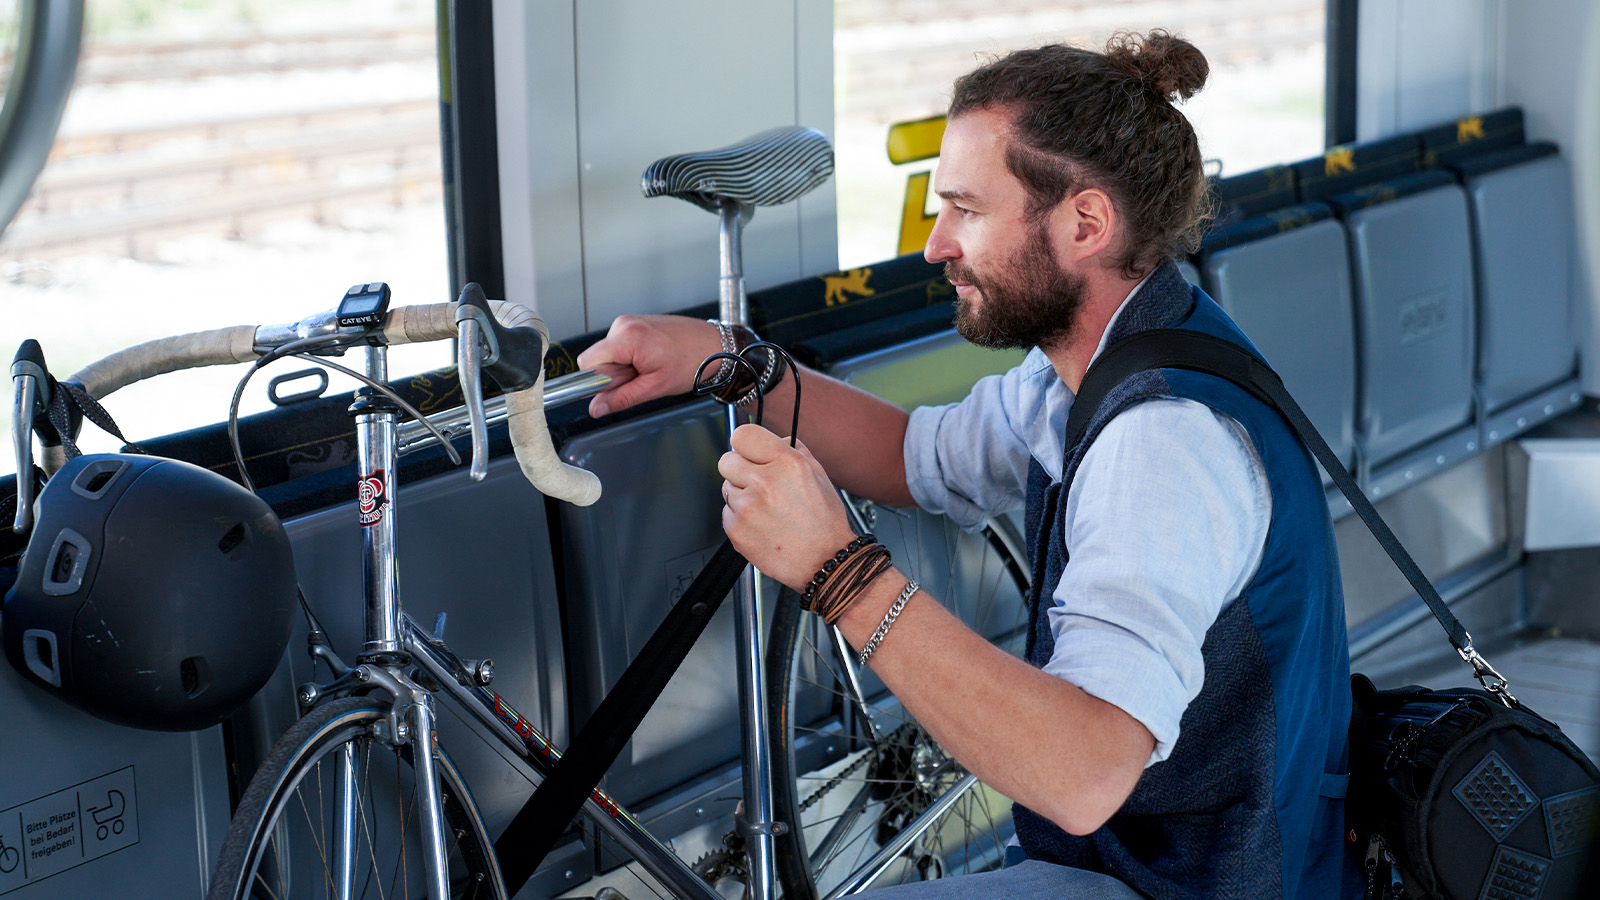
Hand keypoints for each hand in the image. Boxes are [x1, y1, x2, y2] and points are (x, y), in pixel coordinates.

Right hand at [575, 315, 722, 417]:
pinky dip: (632, 356)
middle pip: (598, 358)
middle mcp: (624, 324)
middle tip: (643, 377)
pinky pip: (621, 345)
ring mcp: (630, 320)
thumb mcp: (654, 387)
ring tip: (652, 367)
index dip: (597, 380)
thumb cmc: (692, 363)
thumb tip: (596, 408)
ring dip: (625, 365)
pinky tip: (653, 359)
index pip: (587, 362)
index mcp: (626, 337)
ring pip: (609, 353)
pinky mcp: (637, 322)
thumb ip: (621, 398)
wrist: (717, 346)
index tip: (616, 387)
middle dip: (615, 373)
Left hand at [718, 424, 856, 590]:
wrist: (825, 562)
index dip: (745, 445)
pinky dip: (740, 519)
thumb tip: (776, 439)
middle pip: (726, 460)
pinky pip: (727, 513)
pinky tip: (762, 526)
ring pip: (727, 488)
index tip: (748, 452)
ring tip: (767, 511)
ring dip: (741, 496)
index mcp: (787, 462)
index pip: (742, 435)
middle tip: (757, 484)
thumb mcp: (819, 476)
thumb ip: (794, 450)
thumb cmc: (825, 523)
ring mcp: (747, 506)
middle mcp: (765, 481)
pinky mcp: (736, 529)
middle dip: (739, 470)